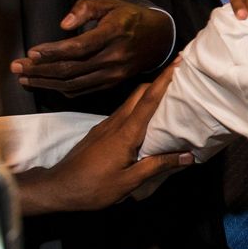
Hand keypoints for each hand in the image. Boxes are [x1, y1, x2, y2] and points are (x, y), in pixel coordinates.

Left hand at [10, 0, 173, 95]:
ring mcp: (113, 74)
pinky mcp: (111, 83)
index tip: (31, 52)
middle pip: (71, 69)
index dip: (53, 52)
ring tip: (23, 78)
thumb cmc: (129, 17)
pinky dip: (61, 88)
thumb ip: (86, 8)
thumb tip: (63, 25)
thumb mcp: (110, 3)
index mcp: (113, 34)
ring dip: (45, 82)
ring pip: (73, 83)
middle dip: (40, 70)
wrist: (158, 40)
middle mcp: (113, 57)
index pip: (78, 47)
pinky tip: (44, 83)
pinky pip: (82, 90)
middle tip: (16, 67)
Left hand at [19, 64, 191, 213]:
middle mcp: (116, 122)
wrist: (59, 187)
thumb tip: (188, 156)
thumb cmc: (94, 187)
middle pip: (139, 93)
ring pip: (131, 102)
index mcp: (126, 132)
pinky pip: (123, 112)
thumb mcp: (129, 181)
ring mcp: (106, 125)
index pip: (149, 99)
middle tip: (180, 81)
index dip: (165, 79)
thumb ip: (158, 166)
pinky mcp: (100, 131)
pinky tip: (145, 120)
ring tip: (168, 99)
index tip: (179, 61)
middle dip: (159, 82)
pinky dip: (138, 108)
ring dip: (149, 95)